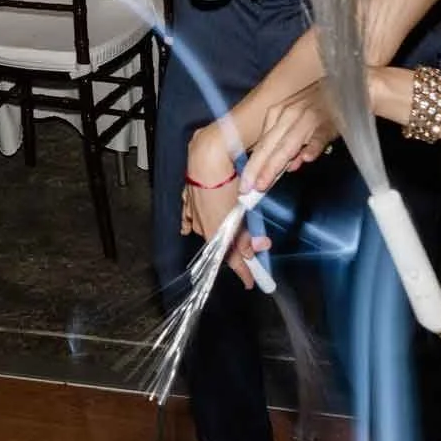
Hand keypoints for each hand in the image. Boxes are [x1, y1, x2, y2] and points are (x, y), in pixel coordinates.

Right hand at [185, 125, 271, 285]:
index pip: (232, 260)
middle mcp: (203, 228)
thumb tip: (251, 251)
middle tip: (252, 250)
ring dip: (219, 236)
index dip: (243, 272)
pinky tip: (188, 228)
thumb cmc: (226, 183)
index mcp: (217, 234)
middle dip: (237, 251)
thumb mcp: (242, 212)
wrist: (207, 158)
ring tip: (229, 238)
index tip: (251, 282)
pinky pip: (188, 218)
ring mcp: (193, 214)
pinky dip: (191, 224)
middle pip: (221, 246)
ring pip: (207, 232)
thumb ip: (245, 236)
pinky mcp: (188, 200)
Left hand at [240, 80, 338, 193]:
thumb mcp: (300, 120)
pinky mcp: (329, 120)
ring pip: (288, 143)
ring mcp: (309, 117)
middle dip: (258, 168)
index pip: (262, 143)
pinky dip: (312, 146)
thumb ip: (291, 144)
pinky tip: (306, 158)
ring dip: (276, 163)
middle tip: (248, 188)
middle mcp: (289, 114)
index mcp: (279, 112)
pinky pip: (319, 135)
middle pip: (271, 144)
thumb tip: (285, 168)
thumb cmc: (322, 104)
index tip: (243, 184)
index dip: (252, 164)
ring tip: (266, 182)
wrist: (350, 86)